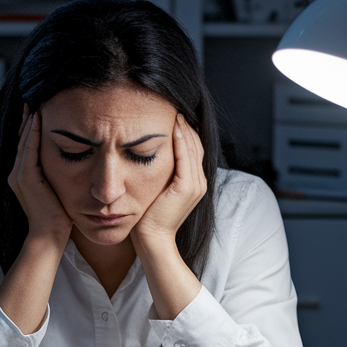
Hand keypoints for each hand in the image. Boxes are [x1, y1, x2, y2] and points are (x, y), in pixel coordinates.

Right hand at [7, 108, 72, 249]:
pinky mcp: (26, 178)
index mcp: (21, 176)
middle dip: (27, 119)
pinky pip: (29, 149)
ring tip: (35, 102)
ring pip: (24, 141)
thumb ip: (59, 176)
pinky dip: (33, 133)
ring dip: (30, 121)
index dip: (30, 128)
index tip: (37, 109)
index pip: (25, 145)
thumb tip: (75, 163)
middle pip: (21, 139)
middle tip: (32, 98)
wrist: (49, 236)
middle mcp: (15, 174)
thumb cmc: (58, 218)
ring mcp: (18, 175)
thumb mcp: (58, 190)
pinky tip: (39, 118)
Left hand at [131, 114, 207, 254]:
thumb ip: (158, 174)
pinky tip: (171, 126)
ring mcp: (195, 185)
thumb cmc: (148, 218)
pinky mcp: (186, 187)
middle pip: (195, 144)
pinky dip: (180, 139)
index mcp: (193, 183)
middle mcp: (199, 182)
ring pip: (192, 147)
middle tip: (173, 106)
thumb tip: (146, 155)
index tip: (172, 115)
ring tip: (173, 110)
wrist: (152, 240)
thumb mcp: (155, 190)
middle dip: (185, 125)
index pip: (192, 149)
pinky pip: (185, 157)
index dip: (184, 131)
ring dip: (183, 127)